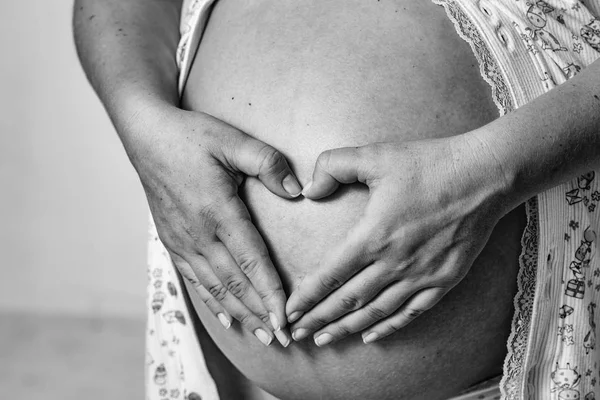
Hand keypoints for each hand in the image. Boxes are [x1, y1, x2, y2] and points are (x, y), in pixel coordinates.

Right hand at [130, 104, 300, 346]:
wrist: (146, 135)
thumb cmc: (191, 136)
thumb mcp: (233, 140)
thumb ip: (267, 163)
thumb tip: (295, 190)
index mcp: (218, 211)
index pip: (251, 262)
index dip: (270, 293)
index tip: (286, 319)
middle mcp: (199, 234)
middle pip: (235, 284)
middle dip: (261, 314)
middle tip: (284, 339)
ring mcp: (183, 241)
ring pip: (216, 288)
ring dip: (241, 315)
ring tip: (262, 336)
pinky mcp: (173, 242)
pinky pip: (195, 281)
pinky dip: (213, 303)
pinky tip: (227, 319)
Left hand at [285, 135, 508, 344]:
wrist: (485, 175)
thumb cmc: (429, 163)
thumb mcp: (375, 155)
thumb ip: (333, 166)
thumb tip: (308, 190)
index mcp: (373, 236)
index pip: (330, 275)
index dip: (307, 297)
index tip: (289, 311)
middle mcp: (394, 263)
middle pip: (348, 300)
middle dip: (319, 319)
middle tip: (297, 334)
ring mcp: (421, 275)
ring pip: (376, 312)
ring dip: (347, 329)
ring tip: (325, 340)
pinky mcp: (445, 280)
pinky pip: (411, 312)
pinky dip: (389, 327)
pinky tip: (372, 336)